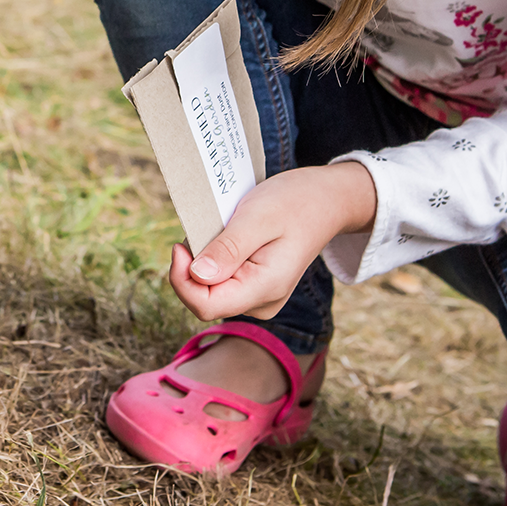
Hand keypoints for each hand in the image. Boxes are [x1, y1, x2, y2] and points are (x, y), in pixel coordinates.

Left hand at [168, 162, 375, 321]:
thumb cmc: (295, 202)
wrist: (327, 200)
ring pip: (211, 290)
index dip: (182, 279)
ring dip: (204, 260)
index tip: (179, 245)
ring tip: (221, 228)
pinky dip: (215, 258)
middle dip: (193, 267)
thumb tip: (197, 276)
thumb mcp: (258, 217)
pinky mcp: (256, 285)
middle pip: (205, 299)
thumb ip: (229, 249)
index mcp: (265, 288)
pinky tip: (227, 235)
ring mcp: (260, 296)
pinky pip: (222, 280)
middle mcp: (262, 301)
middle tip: (203, 229)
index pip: (205, 305)